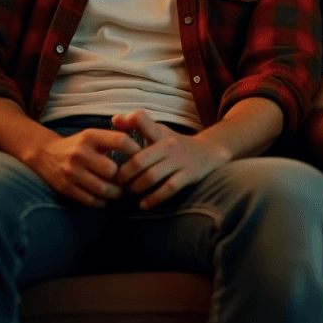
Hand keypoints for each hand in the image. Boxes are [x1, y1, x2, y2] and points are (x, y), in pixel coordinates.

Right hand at [30, 128, 142, 206]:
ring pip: (103, 189)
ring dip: (117, 193)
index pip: (121, 141)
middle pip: (113, 170)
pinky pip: (91, 201)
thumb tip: (145, 144)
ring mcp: (71, 172)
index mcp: (91, 136)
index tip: (143, 158)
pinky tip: (108, 198)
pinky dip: (103, 202)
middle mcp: (80, 153)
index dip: (136, 150)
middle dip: (126, 178)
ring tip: (122, 191)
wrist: (45, 154)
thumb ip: (116, 137)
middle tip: (134, 181)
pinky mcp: (65, 188)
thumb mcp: (95, 134)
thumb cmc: (80, 145)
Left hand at [113, 110, 228, 207]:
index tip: (114, 142)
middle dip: (124, 175)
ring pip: (151, 177)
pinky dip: (153, 198)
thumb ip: (136, 126)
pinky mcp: (189, 174)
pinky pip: (168, 188)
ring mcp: (180, 159)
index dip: (127, 124)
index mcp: (158, 132)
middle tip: (118, 182)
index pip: (142, 120)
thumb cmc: (173, 144)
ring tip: (130, 192)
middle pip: (139, 160)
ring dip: (136, 188)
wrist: (207, 151)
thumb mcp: (157, 131)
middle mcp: (169, 144)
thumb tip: (114, 118)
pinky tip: (144, 204)